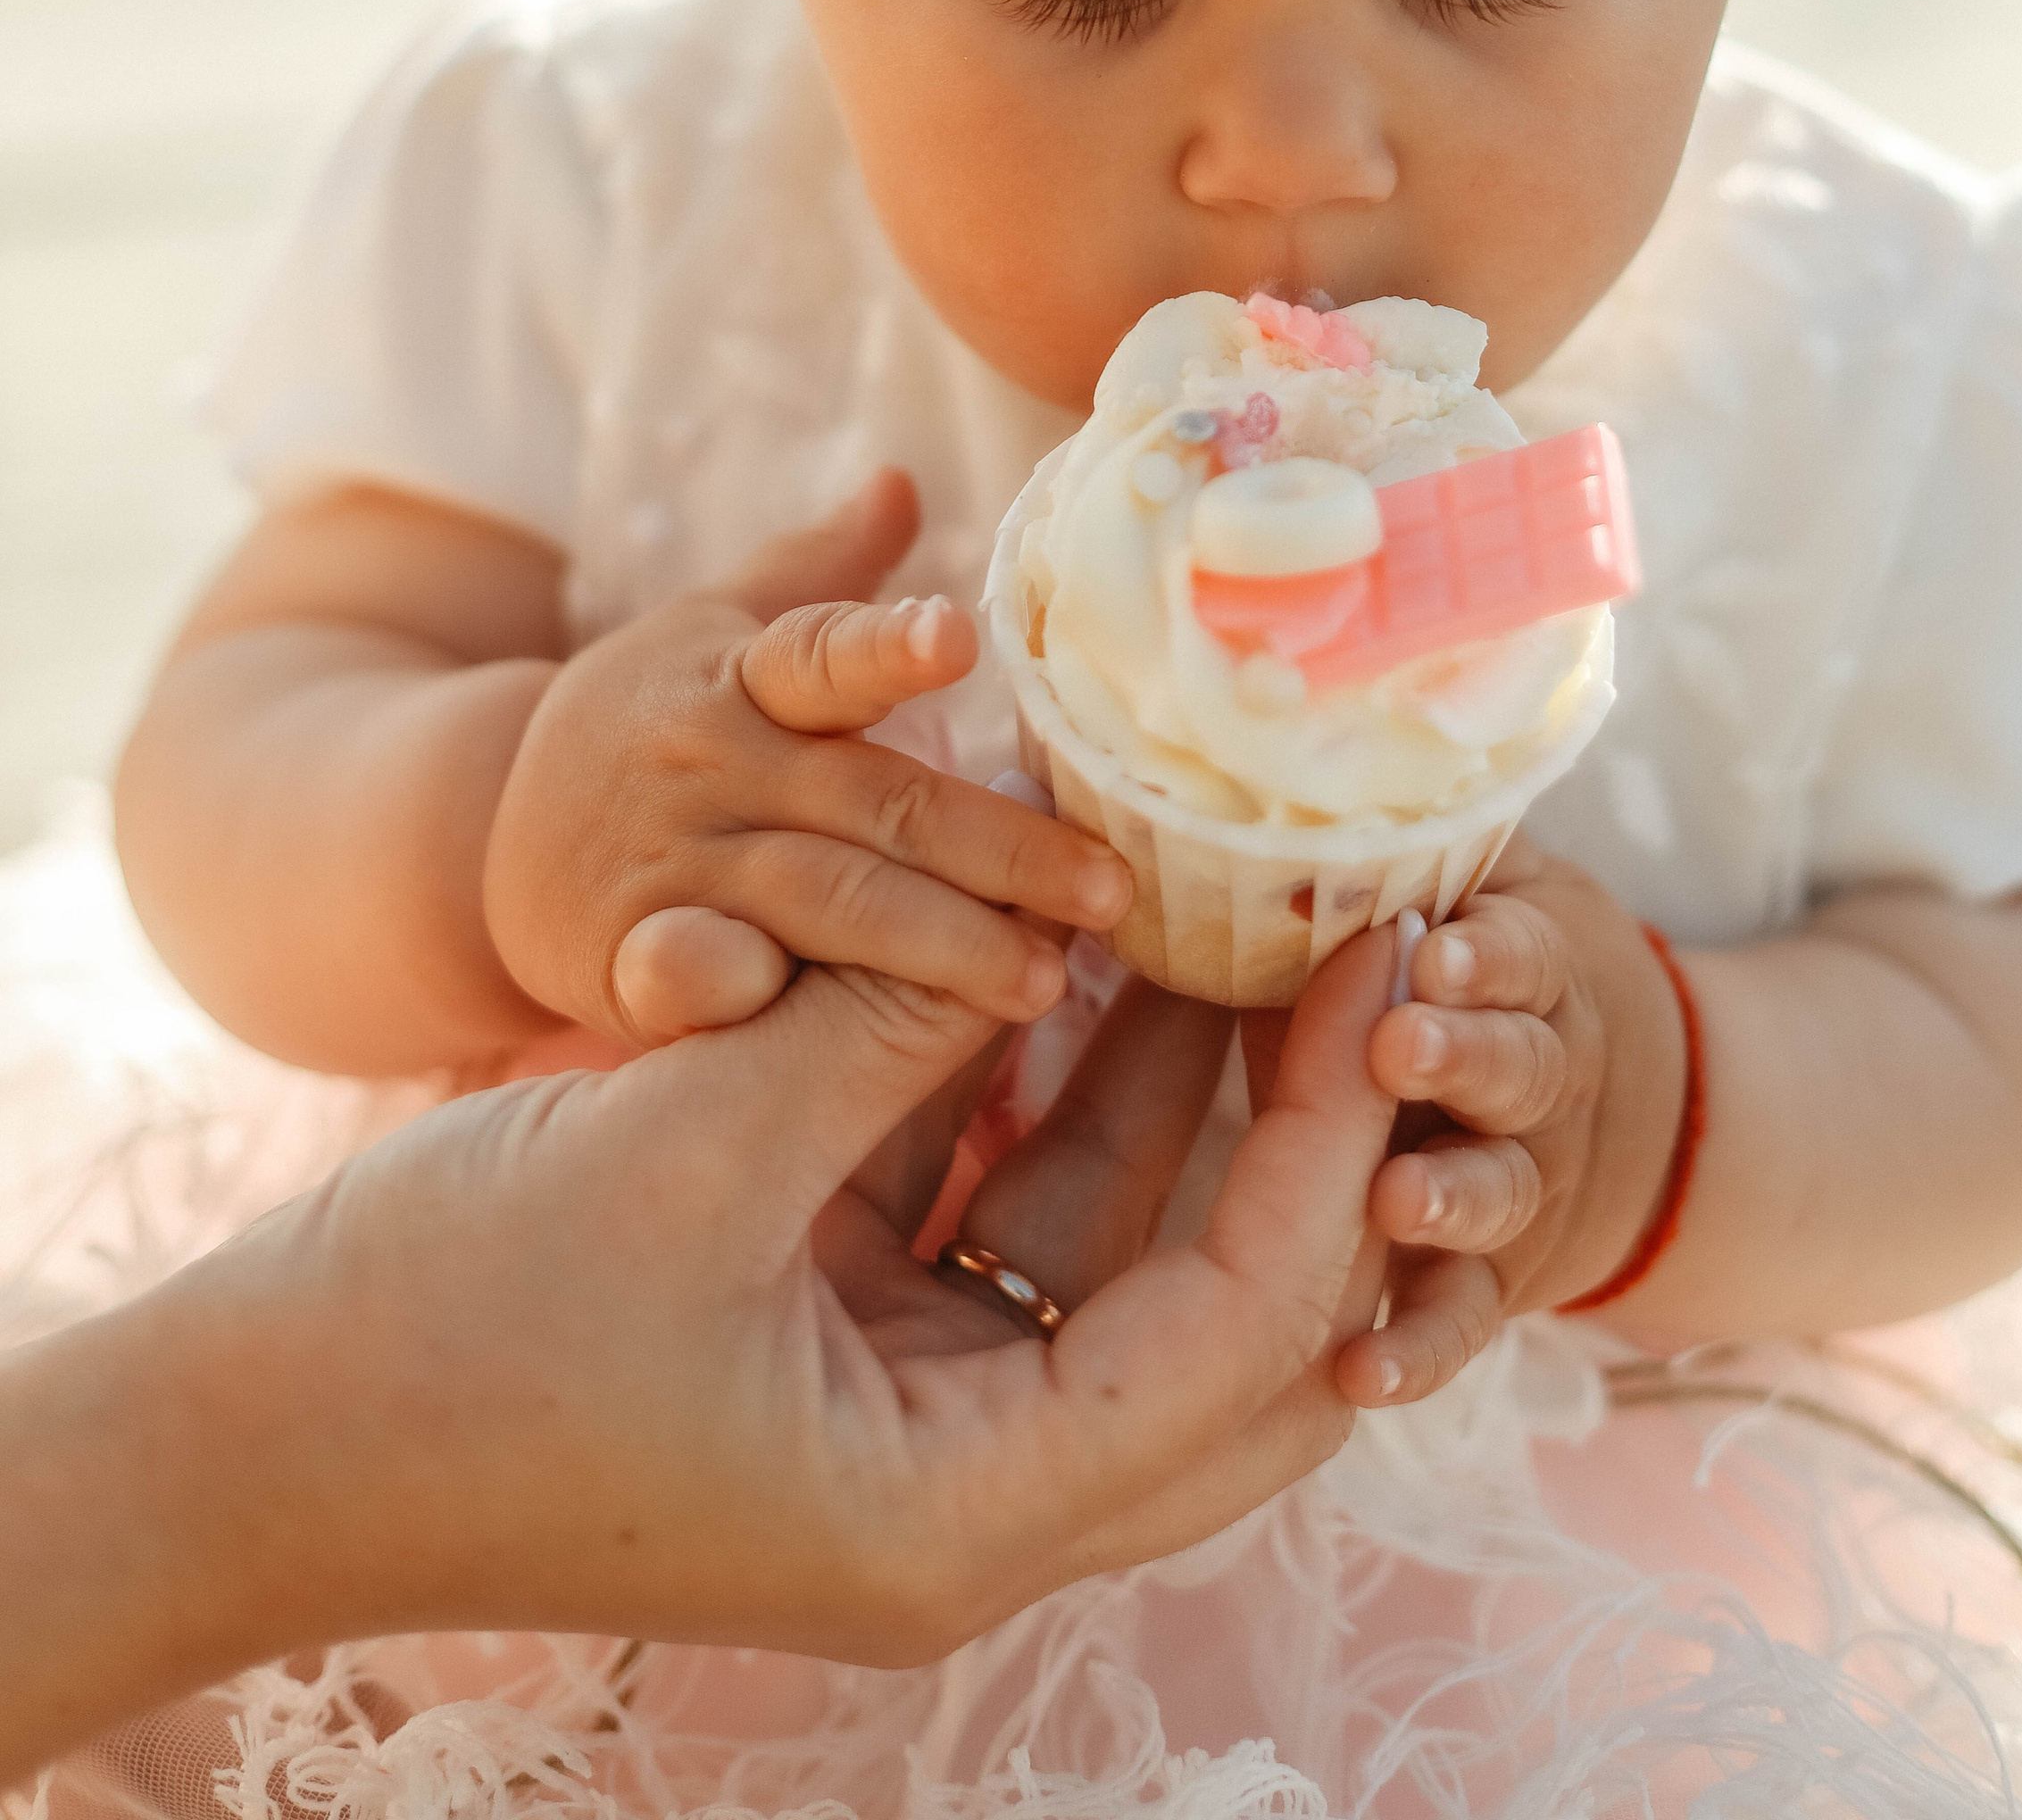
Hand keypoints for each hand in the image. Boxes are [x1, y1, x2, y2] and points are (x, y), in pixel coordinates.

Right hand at [0, 925, 1403, 1777]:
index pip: (1244, 1333)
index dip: (1328, 1144)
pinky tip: (1075, 938)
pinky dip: (1032, 1083)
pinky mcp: (837, 1339)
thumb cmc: (447, 1332)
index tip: (1379, 970)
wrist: (250, 1431)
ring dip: (1165, 1080)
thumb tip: (1056, 909)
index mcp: (960, 1515)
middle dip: (1296, 1132)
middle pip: (1222, 1321)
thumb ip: (887, 1021)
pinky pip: (991, 1207)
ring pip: (1107, 1242)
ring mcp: (903, 1417)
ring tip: (1243, 898)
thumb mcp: (694, 1149)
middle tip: (1361, 949)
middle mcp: (964, 1491)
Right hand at [482, 470, 1128, 1044]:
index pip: (822, 652)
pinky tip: (836, 1043)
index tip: (958, 638)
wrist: (481, 838)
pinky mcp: (634, 965)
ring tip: (1043, 984)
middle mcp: (711, 766)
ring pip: (821, 906)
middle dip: (996, 851)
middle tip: (1110, 892)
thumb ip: (821, 569)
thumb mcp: (716, 626)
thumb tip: (905, 476)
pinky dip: (752, 1005)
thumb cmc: (652, 724)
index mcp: (740, 674)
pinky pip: (702, 990)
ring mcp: (673, 869)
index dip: (888, 645)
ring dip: (936, 946)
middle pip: (868, 803)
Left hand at [1343, 844, 1688, 1401]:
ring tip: (1393, 1200)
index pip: (1524, 955)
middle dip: (1463, 1058)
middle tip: (1400, 1047)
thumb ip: (1413, 856)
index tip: (1436, 947)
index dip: (1486, 957)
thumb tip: (1292, 767)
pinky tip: (1360, 1377)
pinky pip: (1461, 1321)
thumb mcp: (1493, 896)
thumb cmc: (1503, 972)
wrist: (1647, 1113)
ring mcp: (1530, 1188)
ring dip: (1446, 1198)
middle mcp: (1548, 1082)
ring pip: (1497, 1194)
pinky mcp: (1499, 1283)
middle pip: (1520, 1070)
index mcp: (1539, 971)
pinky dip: (1416, 1352)